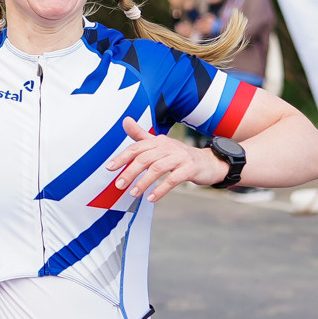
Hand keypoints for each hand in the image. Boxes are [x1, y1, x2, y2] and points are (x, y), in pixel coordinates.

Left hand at [103, 116, 226, 203]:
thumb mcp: (160, 144)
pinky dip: (160, 189)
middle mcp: (168, 146)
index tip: (109, 168)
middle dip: (130, 172)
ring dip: (143, 182)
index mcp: (159, 141)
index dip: (122, 157)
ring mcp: (180, 157)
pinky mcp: (190, 169)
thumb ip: (141, 136)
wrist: (208, 163)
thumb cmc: (179, 155)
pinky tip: (151, 198)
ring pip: (157, 169)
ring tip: (133, 193)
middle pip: (145, 158)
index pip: (137, 147)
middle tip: (119, 185)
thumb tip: (124, 120)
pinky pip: (173, 179)